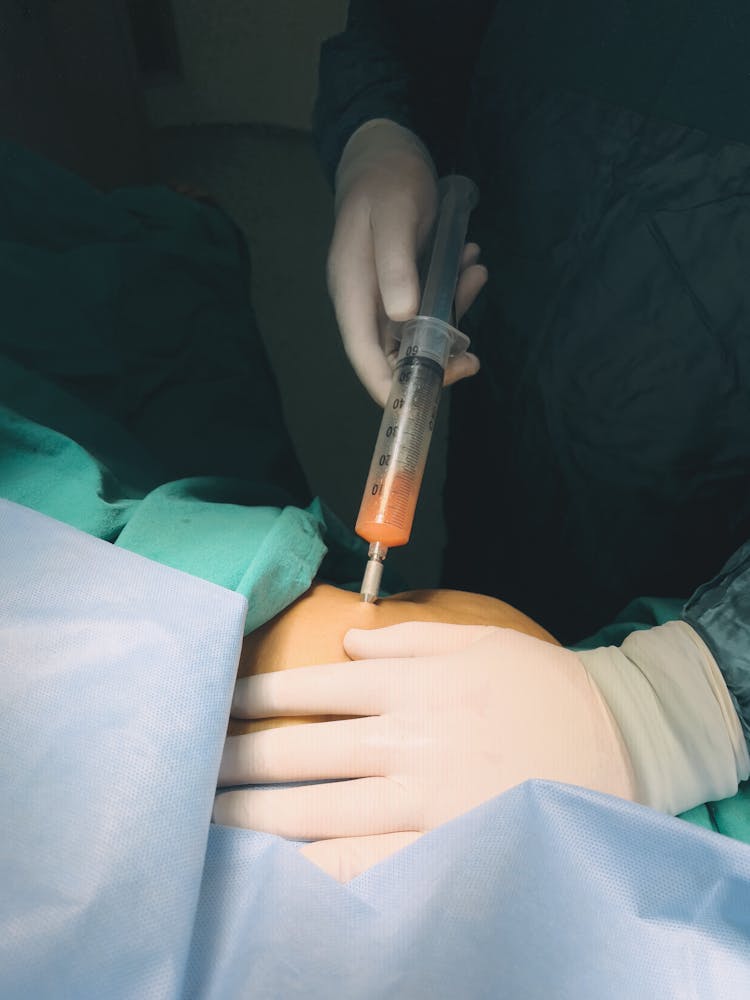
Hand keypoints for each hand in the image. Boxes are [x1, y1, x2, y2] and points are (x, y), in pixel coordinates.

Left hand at [215, 623, 635, 877]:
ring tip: (207, 815)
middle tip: (190, 765)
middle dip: (235, 759)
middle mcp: (403, 737)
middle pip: (297, 751)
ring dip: (252, 814)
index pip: (309, 689)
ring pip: (313, 808)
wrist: (615, 738)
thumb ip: (408, 638)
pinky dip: (311, 867)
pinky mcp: (440, 843)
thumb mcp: (478, 640)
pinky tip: (272, 870)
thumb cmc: (542, 686)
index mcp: (408, 683)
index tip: (218, 706)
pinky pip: (362, 862)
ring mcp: (418, 795)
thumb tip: (347, 642)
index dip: (256, 697)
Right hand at [329, 119, 486, 404]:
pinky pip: (427, 302)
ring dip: (450, 316)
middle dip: (432, 359)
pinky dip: (452, 291)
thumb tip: (403, 316)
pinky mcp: (402, 280)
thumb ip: (396, 264)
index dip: (386, 385)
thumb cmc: (387, 178)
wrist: (385, 146)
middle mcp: (364, 299)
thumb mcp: (396, 215)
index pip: (363, 352)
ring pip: (416, 330)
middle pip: (391, 351)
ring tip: (476, 274)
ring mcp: (382, 292)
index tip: (419, 405)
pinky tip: (472, 263)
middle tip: (472, 357)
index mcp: (352, 289)